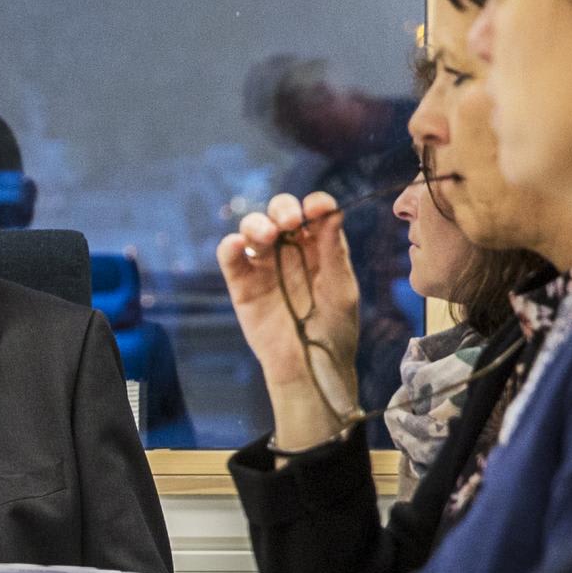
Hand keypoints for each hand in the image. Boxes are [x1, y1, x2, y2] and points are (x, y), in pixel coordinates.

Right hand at [216, 192, 360, 446]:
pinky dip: (230, 246)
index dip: (315, 204)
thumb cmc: (335, 329)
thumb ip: (334, 252)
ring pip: (252, 228)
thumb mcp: (341, 289)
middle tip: (290, 221)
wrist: (311, 368)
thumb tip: (333, 212)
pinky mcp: (242, 283)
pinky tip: (237, 245)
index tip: (318, 208)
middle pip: (280, 212)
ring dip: (256, 224)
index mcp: (319, 245)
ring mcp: (264, 264)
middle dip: (283, 208)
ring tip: (267, 235)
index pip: (314, 212)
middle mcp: (290, 249)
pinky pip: (231, 257)